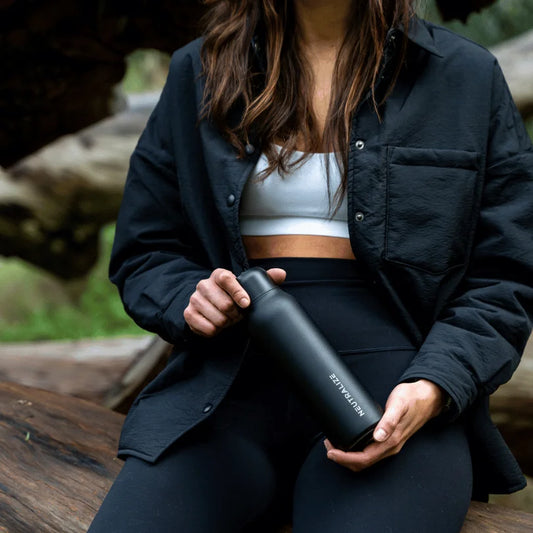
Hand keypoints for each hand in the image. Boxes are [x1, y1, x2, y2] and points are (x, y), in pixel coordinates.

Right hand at [183, 267, 285, 336]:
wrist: (210, 307)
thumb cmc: (233, 296)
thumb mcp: (248, 286)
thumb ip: (265, 279)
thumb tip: (281, 274)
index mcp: (219, 275)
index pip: (226, 279)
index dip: (238, 292)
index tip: (247, 304)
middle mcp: (204, 284)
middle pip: (225, 304)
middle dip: (236, 315)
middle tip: (238, 315)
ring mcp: (194, 299)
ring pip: (218, 319)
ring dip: (227, 324)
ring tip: (229, 320)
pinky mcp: (188, 314)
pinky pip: (207, 328)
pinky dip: (216, 331)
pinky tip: (218, 326)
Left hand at [324, 379, 443, 470]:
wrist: (427, 397)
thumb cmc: (412, 399)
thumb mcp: (398, 405)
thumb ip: (388, 420)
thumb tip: (378, 436)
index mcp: (391, 441)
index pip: (364, 459)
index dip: (345, 458)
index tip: (331, 451)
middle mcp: (390, 447)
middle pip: (363, 463)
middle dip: (343, 459)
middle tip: (328, 446)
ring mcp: (389, 444)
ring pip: (366, 459)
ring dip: (348, 456)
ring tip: (334, 444)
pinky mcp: (388, 438)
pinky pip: (370, 452)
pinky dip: (356, 451)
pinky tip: (348, 440)